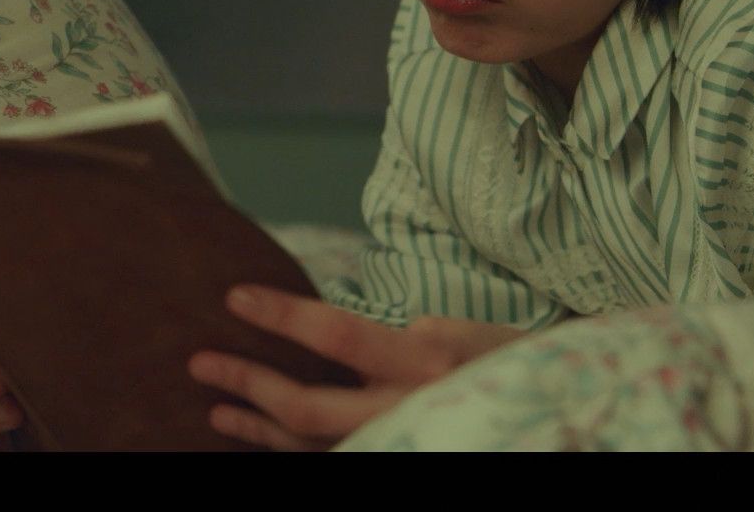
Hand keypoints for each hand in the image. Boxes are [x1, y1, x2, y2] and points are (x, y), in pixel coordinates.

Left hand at [187, 285, 530, 450]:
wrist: (554, 408)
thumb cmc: (508, 357)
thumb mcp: (466, 331)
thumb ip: (409, 334)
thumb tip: (345, 335)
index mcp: (424, 363)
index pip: (338, 334)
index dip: (282, 316)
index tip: (236, 296)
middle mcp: (406, 409)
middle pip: (308, 407)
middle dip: (248, 384)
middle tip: (200, 362)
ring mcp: (399, 442)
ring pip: (311, 446)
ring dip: (257, 428)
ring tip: (215, 410)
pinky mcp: (396, 454)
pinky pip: (330, 457)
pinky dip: (288, 449)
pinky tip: (260, 436)